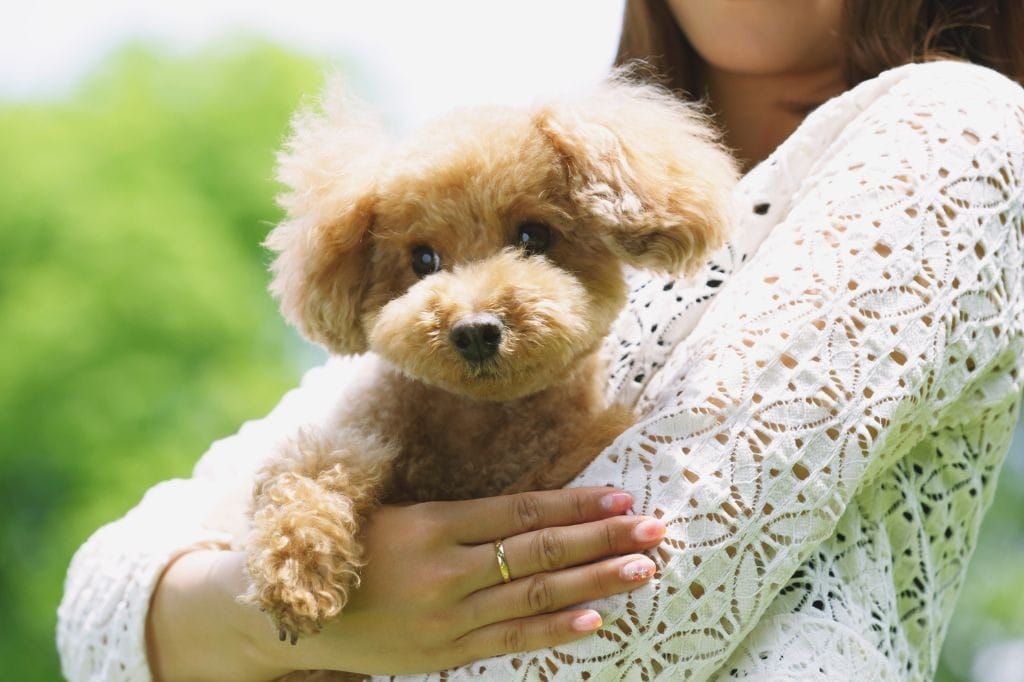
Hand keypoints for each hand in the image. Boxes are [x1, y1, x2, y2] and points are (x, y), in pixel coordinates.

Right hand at [147, 487, 664, 679]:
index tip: (621, 495)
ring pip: (535, 599)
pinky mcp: (442, 654)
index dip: (574, 504)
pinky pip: (508, 641)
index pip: (520, 513)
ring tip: (642, 571)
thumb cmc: (343, 544)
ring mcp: (446, 619)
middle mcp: (444, 572)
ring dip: (594, 584)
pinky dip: (553, 632)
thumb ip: (453, 512)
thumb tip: (522, 502)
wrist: (284, 611)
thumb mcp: (391, 511)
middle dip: (602, 540)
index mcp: (430, 524)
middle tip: (656, 530)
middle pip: (539, 554)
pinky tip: (596, 622)